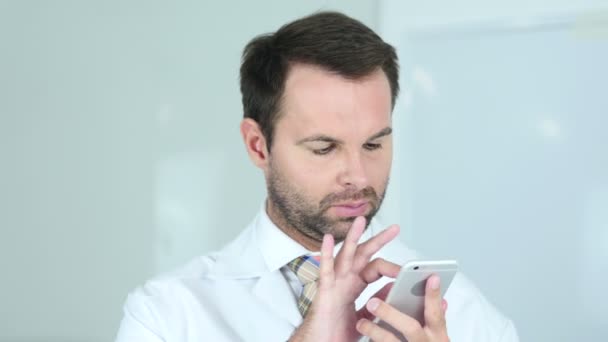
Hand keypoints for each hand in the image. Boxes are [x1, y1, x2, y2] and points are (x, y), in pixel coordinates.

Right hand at [289, 216, 400, 341]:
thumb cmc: (336, 334)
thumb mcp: (365, 317)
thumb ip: (379, 302)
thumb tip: (394, 289)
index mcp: (354, 287)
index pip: (375, 269)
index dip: (392, 266)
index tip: (408, 269)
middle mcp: (344, 281)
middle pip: (364, 255)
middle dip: (378, 240)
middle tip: (395, 229)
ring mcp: (333, 284)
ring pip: (345, 256)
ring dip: (354, 237)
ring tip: (361, 220)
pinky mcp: (324, 291)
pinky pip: (326, 270)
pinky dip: (326, 254)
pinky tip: (329, 239)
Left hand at [356, 275, 449, 341]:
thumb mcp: (438, 339)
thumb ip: (436, 320)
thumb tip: (441, 300)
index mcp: (438, 337)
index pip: (436, 314)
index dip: (434, 296)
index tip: (431, 276)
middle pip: (411, 328)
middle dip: (391, 314)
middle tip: (372, 301)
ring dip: (375, 332)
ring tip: (361, 324)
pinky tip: (361, 337)